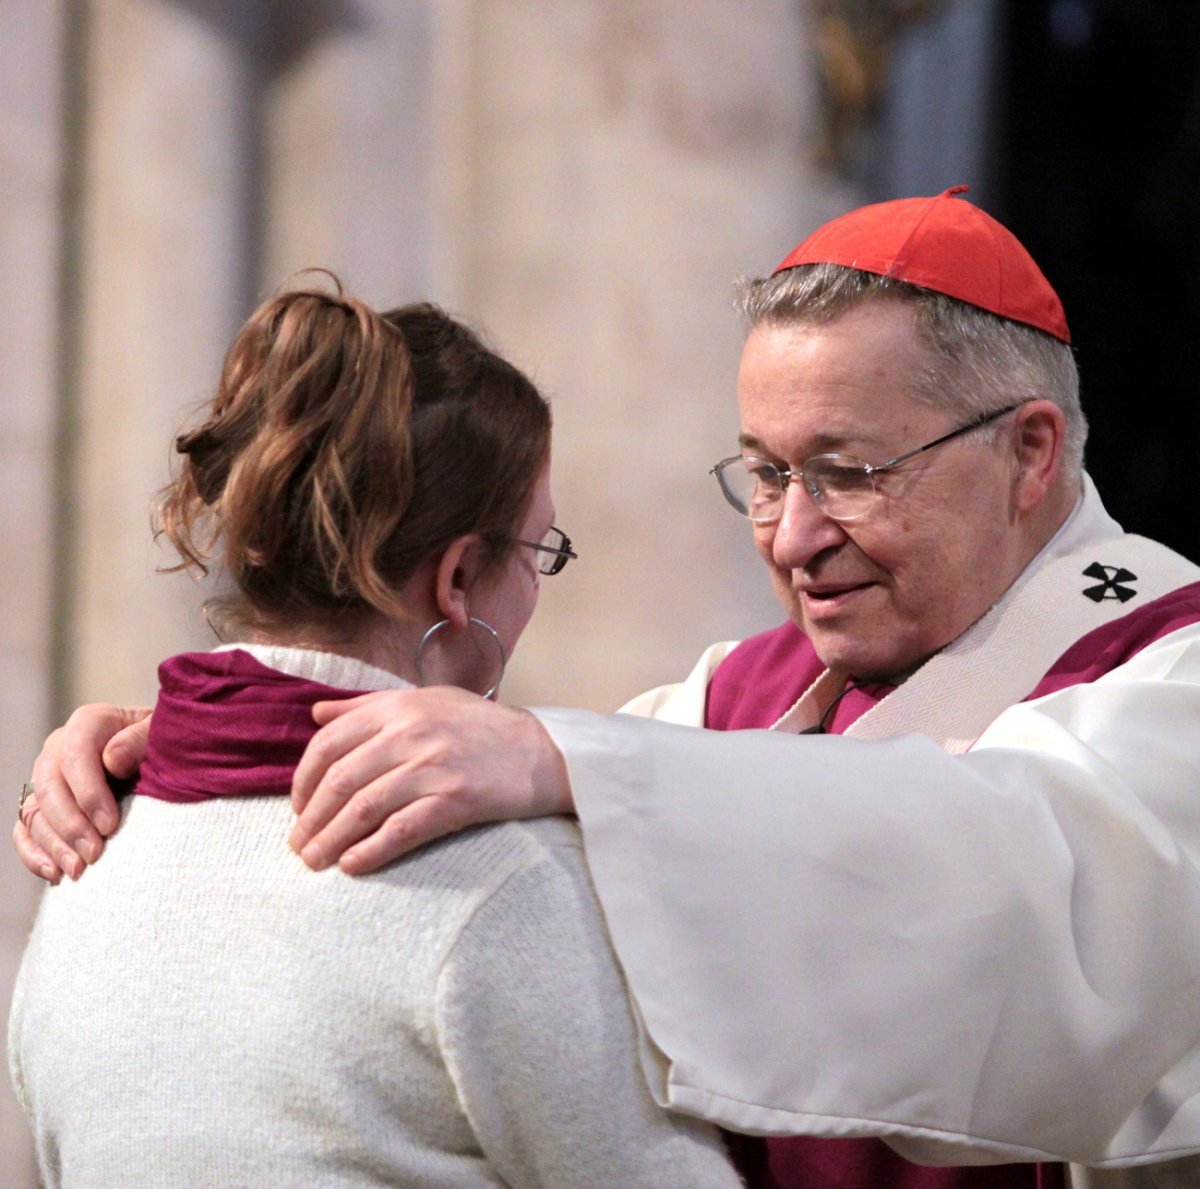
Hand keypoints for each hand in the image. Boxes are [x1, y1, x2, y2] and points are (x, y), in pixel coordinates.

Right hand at [14, 705, 151, 881]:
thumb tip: (112, 759)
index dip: (88, 793)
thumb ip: (141, 740)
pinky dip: (35, 854)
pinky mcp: (44, 806)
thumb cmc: (165, 744)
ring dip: (54, 845)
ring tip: (79, 870)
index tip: (110, 825)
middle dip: (71, 825)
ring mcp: (49, 778)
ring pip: (35, 813)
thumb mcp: (163, 734)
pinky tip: (55, 874)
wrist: (164, 759)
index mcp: (89, 724)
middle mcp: (60, 749)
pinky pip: (26, 831)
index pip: (75, 756)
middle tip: (95, 854)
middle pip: (50, 788)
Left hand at [289, 686, 572, 874]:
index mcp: (399, 708)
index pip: (329, 744)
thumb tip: (317, 714)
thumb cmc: (481, 727)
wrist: (543, 752)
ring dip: (331, 840)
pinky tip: (353, 865)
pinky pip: (400, 830)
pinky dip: (369, 851)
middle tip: (299, 845)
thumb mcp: (426, 700)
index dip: (303, 780)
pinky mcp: (455, 801)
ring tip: (314, 861)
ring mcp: (433, 767)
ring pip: (363, 808)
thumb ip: (368, 706)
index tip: (298, 807)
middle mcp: (411, 733)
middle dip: (311, 819)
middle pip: (340, 781)